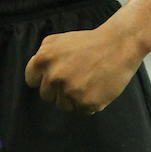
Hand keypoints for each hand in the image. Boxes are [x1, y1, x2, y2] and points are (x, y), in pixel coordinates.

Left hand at [24, 19, 142, 113]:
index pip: (31, 81)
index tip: (54, 76)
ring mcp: (70, 91)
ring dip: (73, 98)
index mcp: (43, 60)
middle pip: (46, 96)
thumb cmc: (89, 42)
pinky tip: (96, 88)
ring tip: (87, 82)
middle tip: (75, 77)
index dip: (43, 79)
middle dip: (58, 89)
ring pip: (63, 106)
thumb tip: (36, 74)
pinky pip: (81, 110)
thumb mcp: (57, 41)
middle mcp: (54, 77)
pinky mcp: (86, 103)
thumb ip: (43, 56)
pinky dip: (88, 103)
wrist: (118, 45)